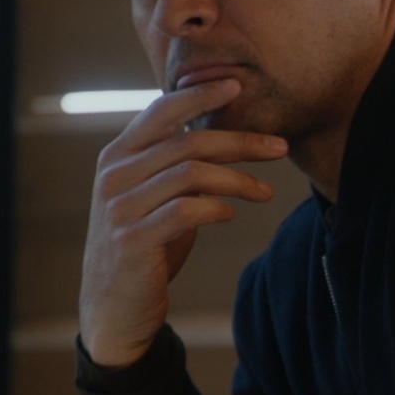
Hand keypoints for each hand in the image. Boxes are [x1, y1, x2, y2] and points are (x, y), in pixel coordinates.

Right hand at [78, 78, 288, 367]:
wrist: (115, 308)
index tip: (237, 86)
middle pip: (188, 141)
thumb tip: (224, 137)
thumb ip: (176, 166)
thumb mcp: (157, 198)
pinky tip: (231, 213)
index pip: (161, 110)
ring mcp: (120, 207)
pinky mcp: (132, 240)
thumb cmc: (146, 245)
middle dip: (241, 141)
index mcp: (119, 156)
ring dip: (238, 180)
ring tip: (266, 191)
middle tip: (280, 146)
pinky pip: (184, 211)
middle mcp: (114, 175)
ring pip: (191, 173)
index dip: (200, 94)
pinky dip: (215, 207)